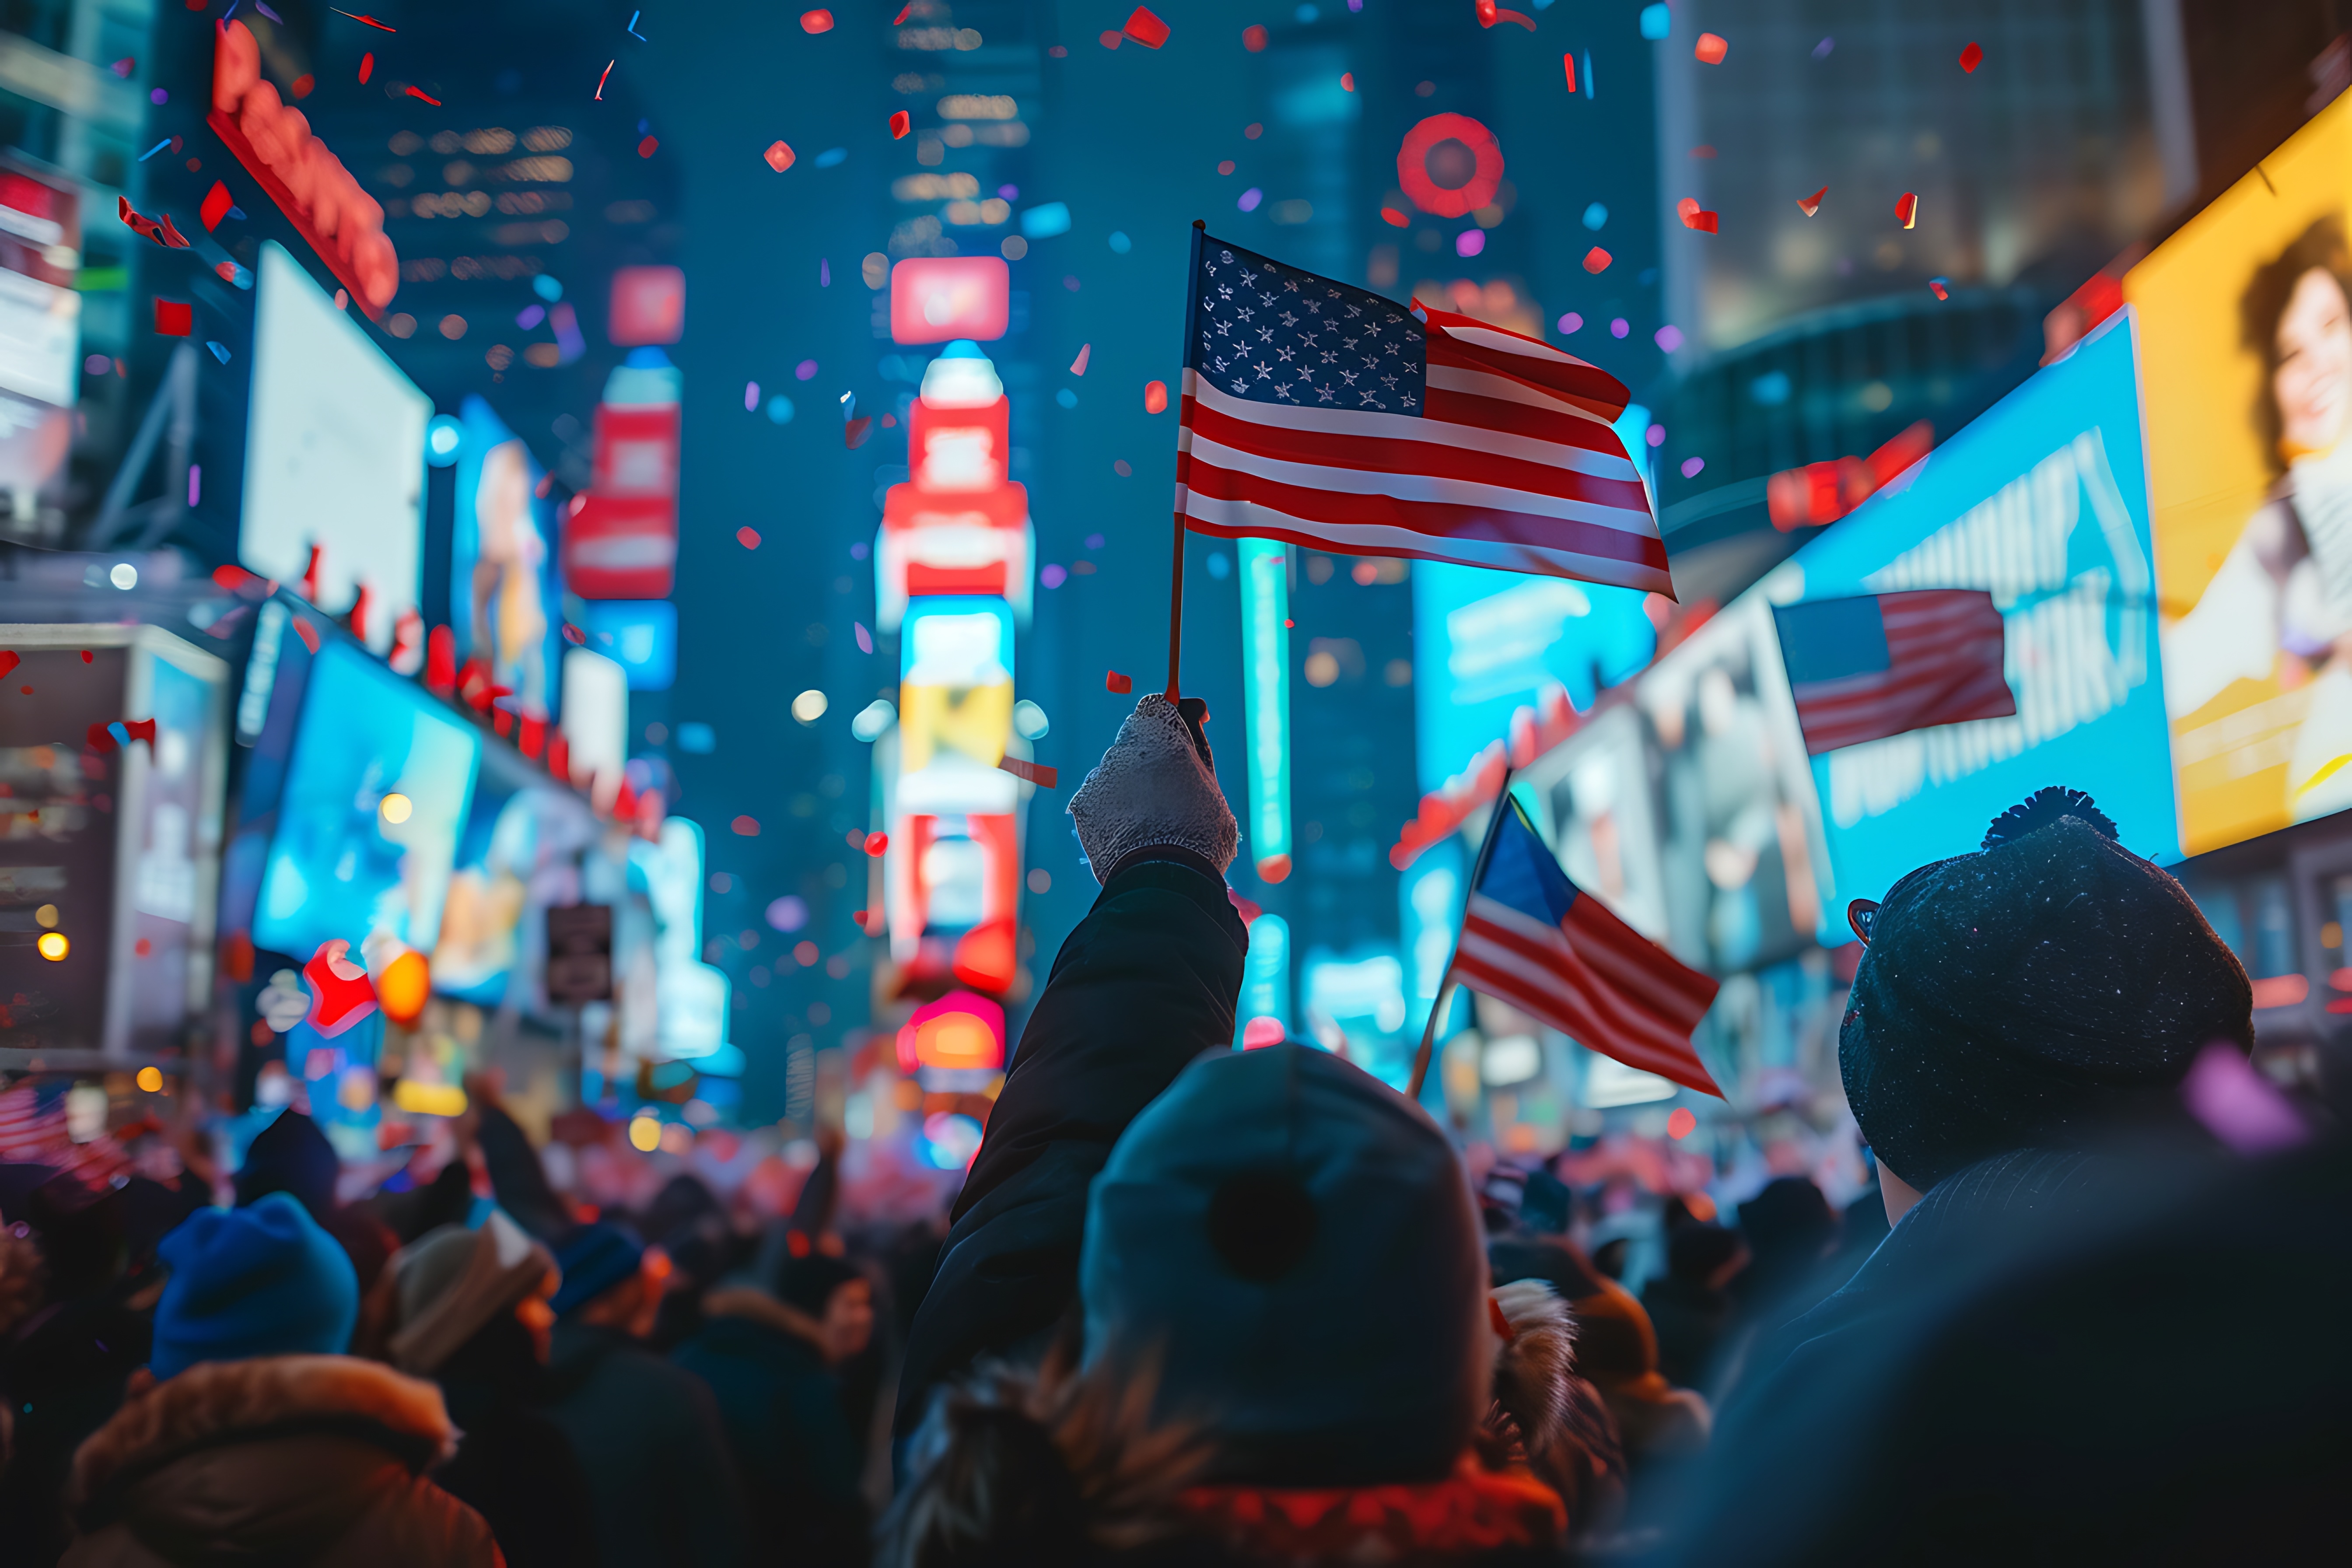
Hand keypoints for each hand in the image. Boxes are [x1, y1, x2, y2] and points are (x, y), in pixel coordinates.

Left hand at [1069, 694, 1238, 882]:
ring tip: (1152, 821)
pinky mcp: (1082, 804)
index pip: (1155, 707)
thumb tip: (1193, 708)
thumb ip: (1196, 741)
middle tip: (1172, 793)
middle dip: (1150, 759)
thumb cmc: (1198, 829)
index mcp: (1158, 732)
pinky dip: (1112, 810)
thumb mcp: (1210, 780)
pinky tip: (1131, 832)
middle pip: (1134, 742)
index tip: (1183, 742)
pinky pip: (1099, 799)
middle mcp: (1122, 746)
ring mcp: (1098, 775)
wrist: (1164, 878)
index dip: (1169, 721)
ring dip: (1130, 786)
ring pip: (1115, 772)